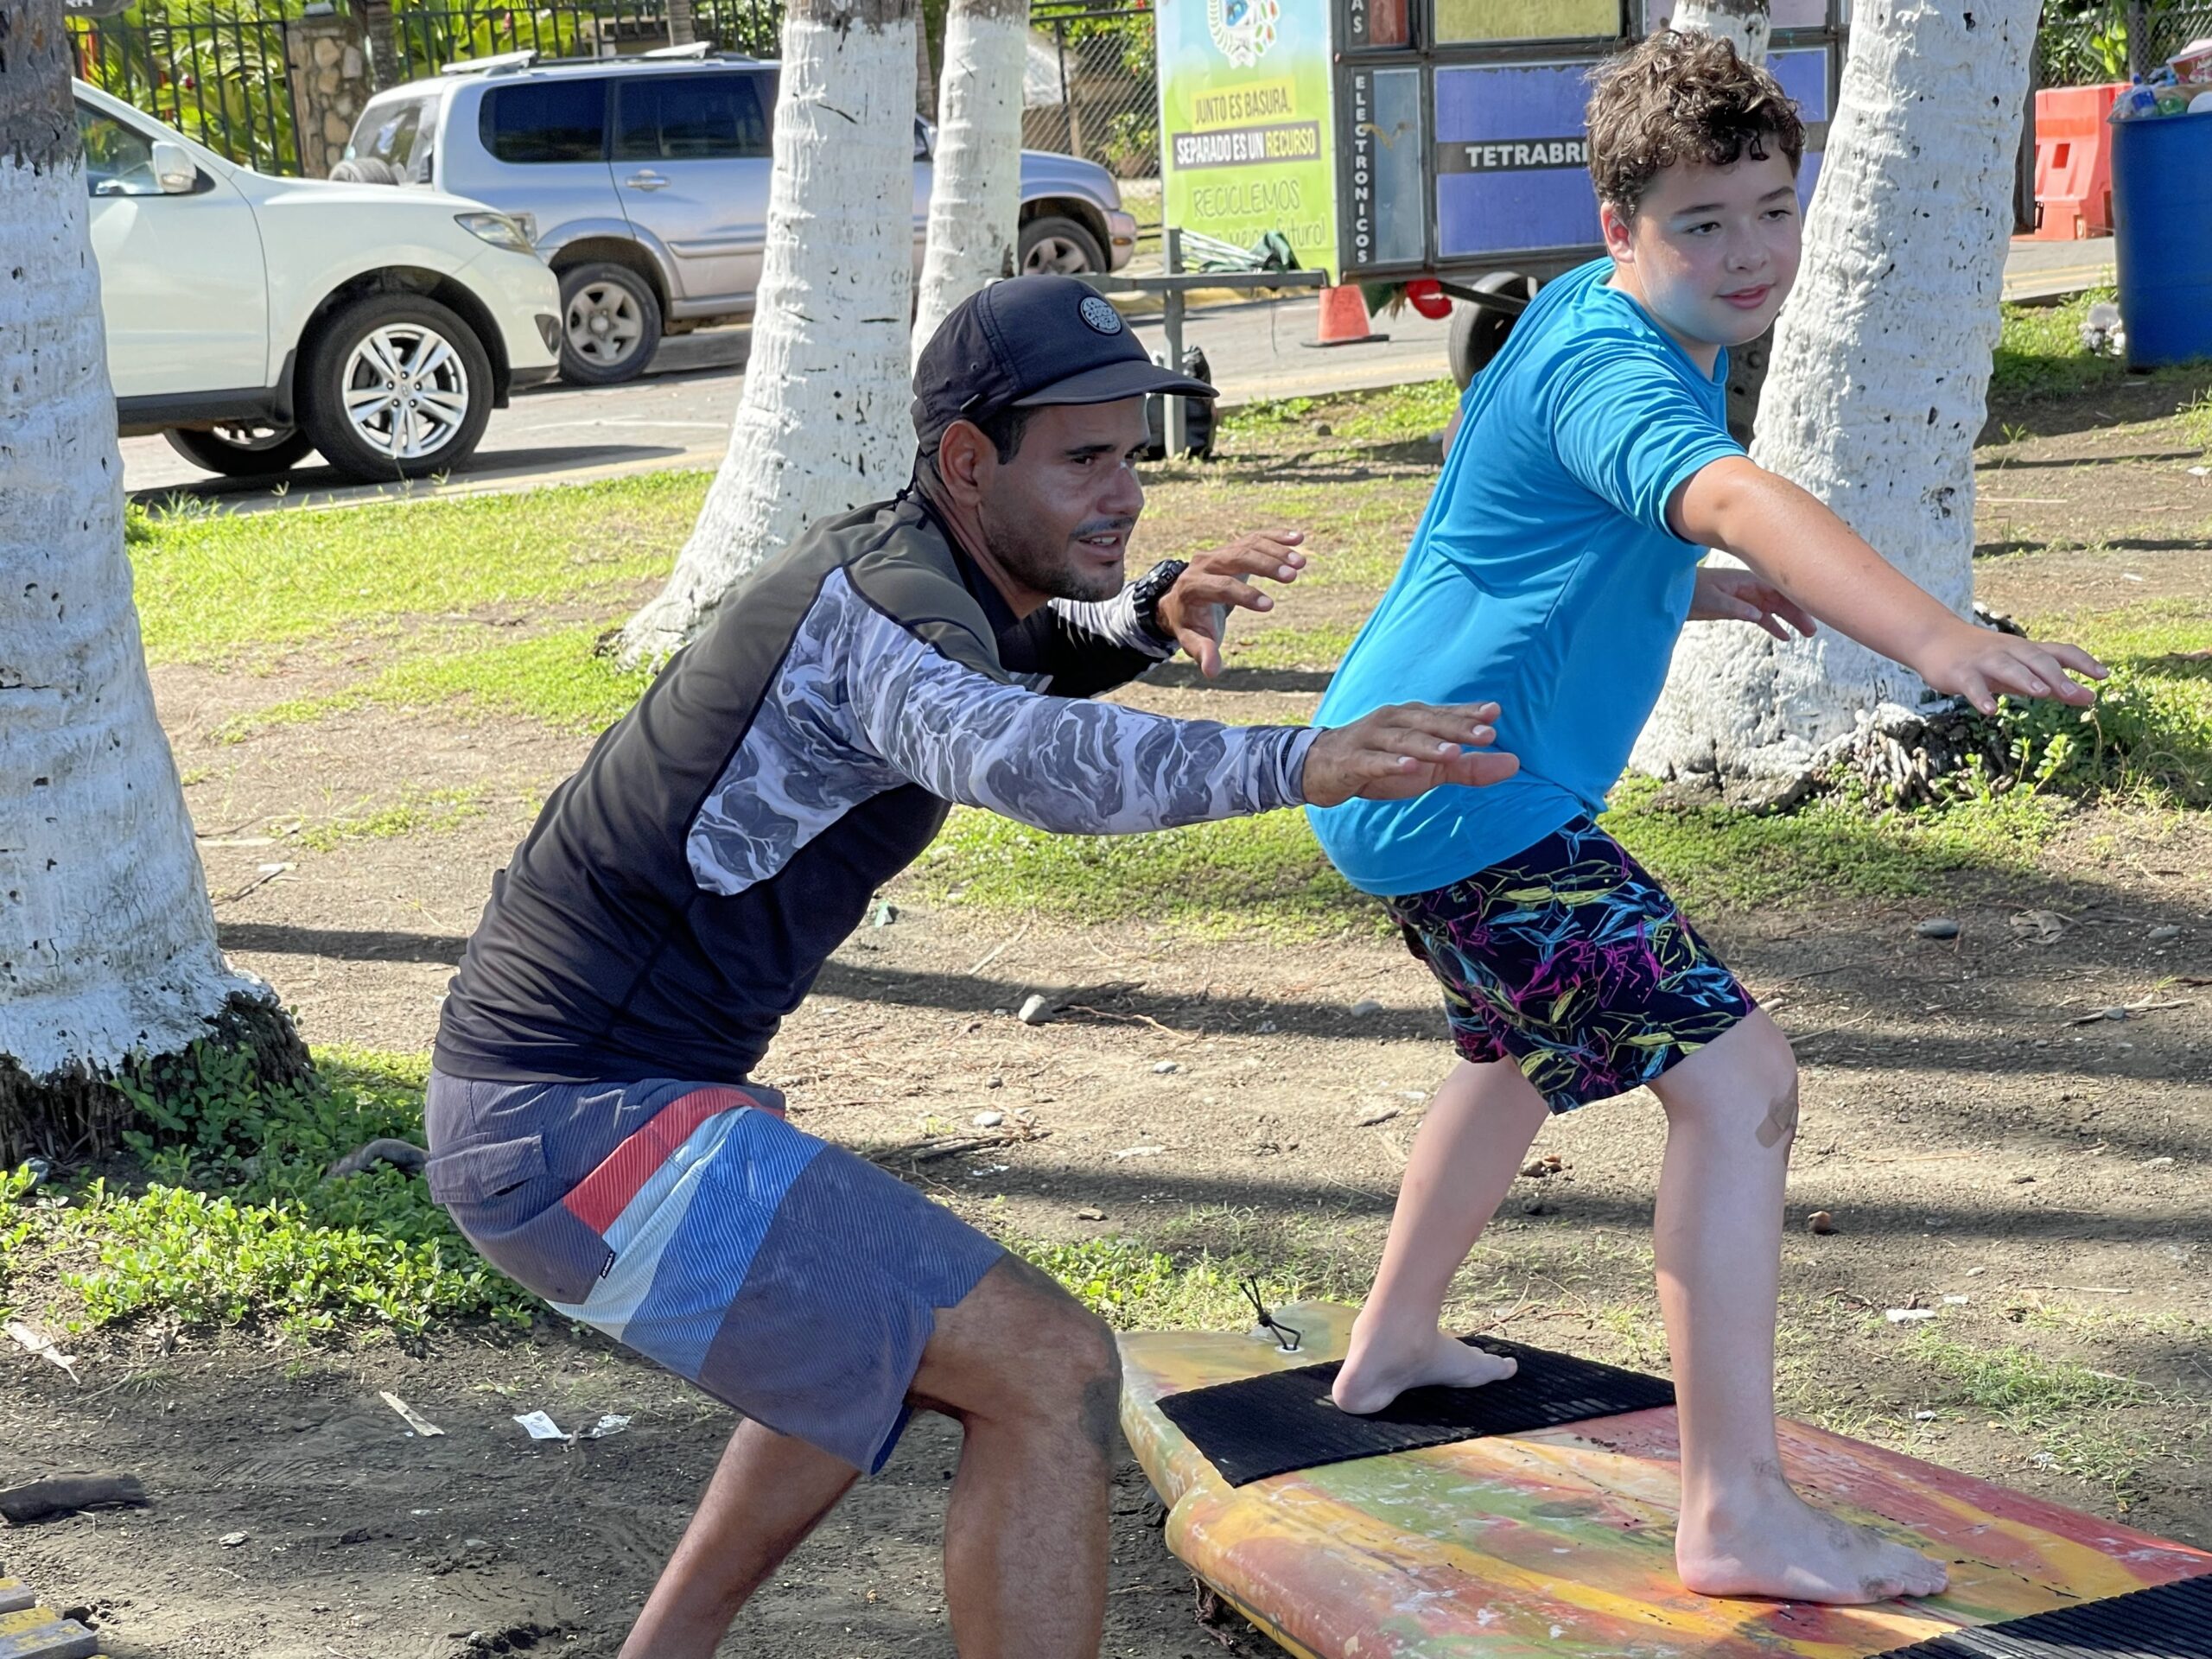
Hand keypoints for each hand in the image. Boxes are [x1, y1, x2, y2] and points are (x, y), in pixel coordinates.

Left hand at [1156, 529, 1307, 675]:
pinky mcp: (1232, 548)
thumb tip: (1212, 671)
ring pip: (1248, 545)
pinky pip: (1255, 539)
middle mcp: (1204, 564)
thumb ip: (1203, 652)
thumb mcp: (1193, 639)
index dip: (1245, 595)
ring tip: (1301, 563)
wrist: (1181, 600)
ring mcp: (1219, 553)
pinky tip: (1298, 537)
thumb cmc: (1191, 623)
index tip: (1270, 606)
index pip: (1221, 587)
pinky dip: (1276, 537)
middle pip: (1236, 557)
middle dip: (1265, 565)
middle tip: (1292, 576)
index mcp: (1193, 587)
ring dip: (1276, 551)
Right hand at [1301, 701, 1519, 806]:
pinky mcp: (1351, 761)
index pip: (1445, 715)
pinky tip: (1409, 768)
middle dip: (1457, 728)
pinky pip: (1373, 761)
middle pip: (1428, 722)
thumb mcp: (1428, 769)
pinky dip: (1391, 764)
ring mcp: (1370, 739)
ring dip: (1428, 745)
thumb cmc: (1379, 764)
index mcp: (1412, 719)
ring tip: (1453, 752)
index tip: (1496, 713)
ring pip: (1403, 740)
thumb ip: (1468, 767)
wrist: (1318, 769)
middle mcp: (1392, 721)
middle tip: (1487, 734)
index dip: (1468, 714)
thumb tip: (1515, 764)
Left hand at [1689, 565, 1817, 639]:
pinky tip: (1785, 636)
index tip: (1811, 609)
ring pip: (1775, 608)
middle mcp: (1750, 587)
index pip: (1778, 588)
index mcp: (1746, 580)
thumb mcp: (1711, 600)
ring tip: (1807, 633)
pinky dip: (1773, 625)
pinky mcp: (1739, 608)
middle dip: (1798, 612)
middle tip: (1812, 630)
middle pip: (1781, 599)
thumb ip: (1734, 607)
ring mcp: (1746, 597)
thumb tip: (1758, 615)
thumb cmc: (1690, 591)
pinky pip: (1762, 616)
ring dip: (1791, 619)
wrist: (1673, 593)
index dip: (1795, 598)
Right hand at [1918, 621, 2107, 714]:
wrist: (1935, 639)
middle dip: (2056, 676)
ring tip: (2041, 693)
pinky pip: (1972, 685)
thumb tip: (2090, 697)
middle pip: (2036, 660)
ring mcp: (1984, 661)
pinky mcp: (1960, 673)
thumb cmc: (1985, 659)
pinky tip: (1990, 710)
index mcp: (2026, 651)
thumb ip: (2052, 683)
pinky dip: (1981, 696)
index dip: (2082, 662)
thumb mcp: (2020, 670)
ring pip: (2008, 668)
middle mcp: (2008, 652)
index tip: (2103, 676)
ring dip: (2025, 678)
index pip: (2060, 652)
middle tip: (2076, 693)